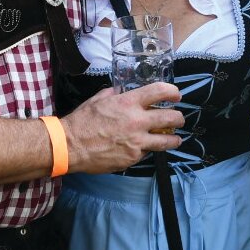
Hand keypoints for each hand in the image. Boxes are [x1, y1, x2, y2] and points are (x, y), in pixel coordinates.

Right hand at [60, 83, 182, 173]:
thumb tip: (121, 92)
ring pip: (166, 141)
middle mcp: (137, 121)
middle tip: (179, 119)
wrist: (70, 146)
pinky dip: (147, 150)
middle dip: (179, 118)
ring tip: (175, 139)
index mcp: (128, 103)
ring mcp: (137, 142)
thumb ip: (115, 94)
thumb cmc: (82, 121)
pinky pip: (146, 153)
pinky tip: (144, 148)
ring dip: (173, 139)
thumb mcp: (99, 99)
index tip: (176, 95)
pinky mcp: (133, 158)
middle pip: (171, 118)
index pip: (160, 91)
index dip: (172, 92)